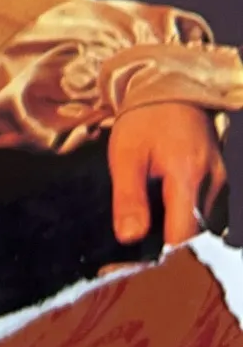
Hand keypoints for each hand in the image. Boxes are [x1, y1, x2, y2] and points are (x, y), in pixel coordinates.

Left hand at [107, 102, 226, 247]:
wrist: (169, 88)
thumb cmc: (143, 120)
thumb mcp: (125, 155)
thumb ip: (128, 198)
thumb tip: (130, 237)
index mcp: (187, 174)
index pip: (184, 234)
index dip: (162, 252)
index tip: (141, 259)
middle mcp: (213, 180)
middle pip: (195, 232)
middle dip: (169, 241)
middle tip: (140, 240)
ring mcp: (221, 180)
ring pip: (203, 223)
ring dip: (179, 227)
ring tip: (152, 219)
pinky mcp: (222, 179)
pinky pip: (207, 209)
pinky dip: (187, 214)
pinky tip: (167, 208)